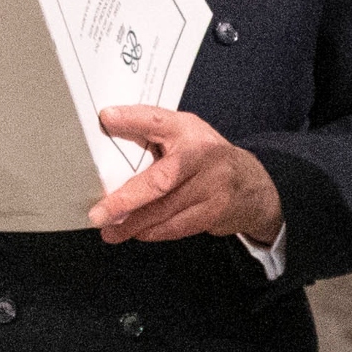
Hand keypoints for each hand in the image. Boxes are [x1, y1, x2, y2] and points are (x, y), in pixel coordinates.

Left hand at [90, 106, 282, 246]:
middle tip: (99, 214)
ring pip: (165, 210)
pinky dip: (152, 232)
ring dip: (133, 225)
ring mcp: (212, 186)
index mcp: (189, 130)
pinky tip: (137, 233)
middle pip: (160, 181)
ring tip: (110, 231)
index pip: (159, 120)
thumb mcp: (183, 136)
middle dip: (126, 200)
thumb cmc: (205, 158)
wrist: (252, 185)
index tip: (106, 118)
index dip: (133, 119)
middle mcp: (203, 155)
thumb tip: (106, 131)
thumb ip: (151, 133)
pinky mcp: (215, 212)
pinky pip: (177, 226)